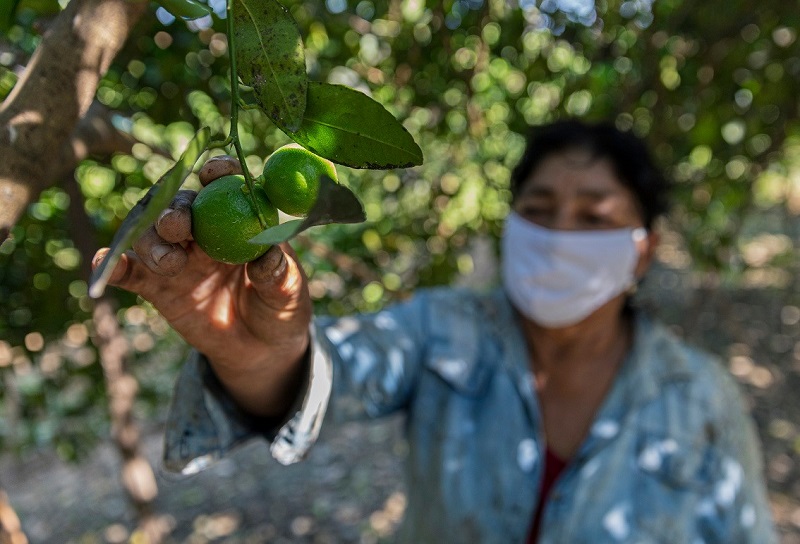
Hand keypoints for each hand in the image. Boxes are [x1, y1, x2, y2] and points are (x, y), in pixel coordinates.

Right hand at [91, 156, 312, 416]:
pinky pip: (131, 272)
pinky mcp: (156, 285)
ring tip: (170, 263)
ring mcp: (177, 256)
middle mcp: (203, 230)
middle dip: (175, 209)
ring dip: (152, 241)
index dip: (217, 172)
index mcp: (239, 219)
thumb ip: (277, 273)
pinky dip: (114, 266)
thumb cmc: (280, 309)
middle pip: (181, 205)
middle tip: (178, 225)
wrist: (259, 350)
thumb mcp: (288, 292)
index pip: (226, 184)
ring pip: (152, 235)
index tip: (212, 174)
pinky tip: (106, 264)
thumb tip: (267, 254)